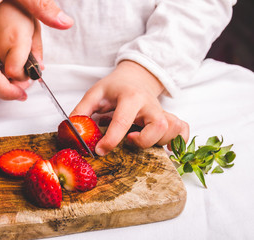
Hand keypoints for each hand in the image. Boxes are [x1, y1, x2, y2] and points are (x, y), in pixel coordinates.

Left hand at [71, 61, 188, 155]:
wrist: (136, 77)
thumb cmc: (115, 86)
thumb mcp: (95, 93)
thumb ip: (82, 111)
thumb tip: (71, 132)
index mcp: (130, 97)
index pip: (123, 120)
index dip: (111, 139)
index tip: (99, 151)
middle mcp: (150, 104)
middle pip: (158, 126)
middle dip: (143, 141)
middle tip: (128, 139)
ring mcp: (162, 111)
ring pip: (171, 130)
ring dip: (157, 141)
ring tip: (140, 138)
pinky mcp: (169, 117)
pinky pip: (182, 129)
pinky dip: (177, 140)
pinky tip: (163, 145)